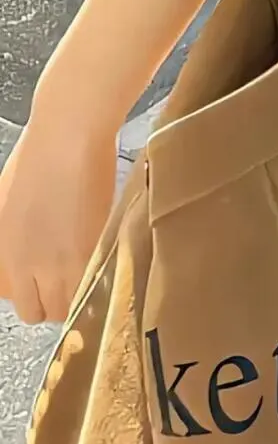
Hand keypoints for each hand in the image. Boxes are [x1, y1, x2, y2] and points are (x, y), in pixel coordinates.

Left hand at [0, 100, 116, 323]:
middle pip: (42, 312)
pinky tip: (102, 255)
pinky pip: (94, 287)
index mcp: (4, 253)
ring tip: (89, 264)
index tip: (46, 279)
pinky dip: (99, 280)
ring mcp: (60, 262)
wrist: (69, 131)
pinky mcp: (90, 252)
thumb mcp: (7, 202)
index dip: (35, 292)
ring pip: (70, 306)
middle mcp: (27, 265)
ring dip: (79, 293)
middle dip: (55, 298)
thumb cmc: (38, 154)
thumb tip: (27, 259)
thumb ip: (12, 241)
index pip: (19, 302)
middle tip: (69, 273)